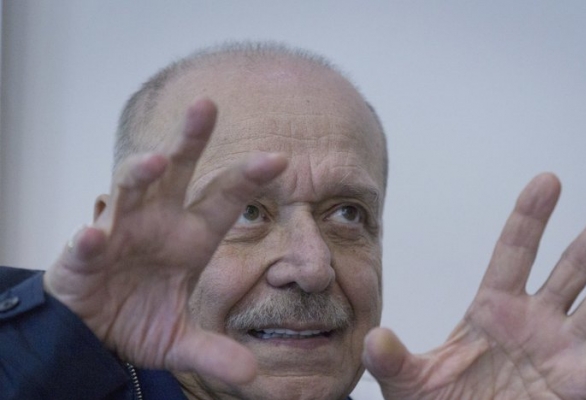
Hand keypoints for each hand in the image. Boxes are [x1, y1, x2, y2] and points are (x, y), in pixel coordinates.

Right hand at [44, 98, 286, 384]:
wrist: (91, 335)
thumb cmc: (139, 320)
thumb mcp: (182, 342)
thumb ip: (215, 354)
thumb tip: (254, 377)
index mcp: (191, 236)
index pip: (224, 199)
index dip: (249, 177)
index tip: (281, 158)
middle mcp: (159, 223)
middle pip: (176, 171)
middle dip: (191, 139)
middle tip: (207, 106)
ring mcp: (120, 233)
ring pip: (129, 192)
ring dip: (138, 175)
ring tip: (152, 163)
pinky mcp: (82, 257)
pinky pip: (86, 243)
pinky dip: (90, 239)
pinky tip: (94, 236)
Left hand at [363, 173, 585, 398]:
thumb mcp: (407, 379)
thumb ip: (394, 359)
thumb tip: (376, 341)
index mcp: (491, 307)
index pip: (514, 251)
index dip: (530, 217)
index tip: (549, 180)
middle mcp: (532, 321)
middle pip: (569, 269)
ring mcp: (556, 351)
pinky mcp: (572, 386)